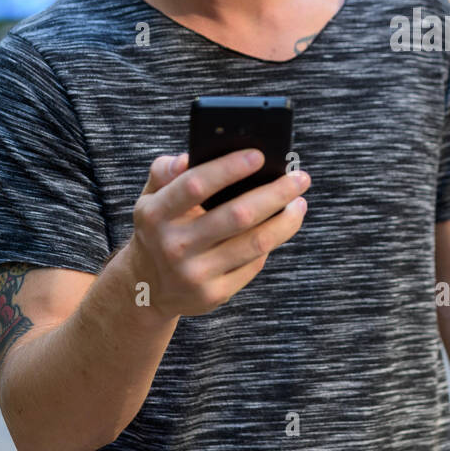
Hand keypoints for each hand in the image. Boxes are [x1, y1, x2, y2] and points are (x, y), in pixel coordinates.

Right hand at [126, 149, 309, 319]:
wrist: (148, 288)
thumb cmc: (160, 228)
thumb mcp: (150, 198)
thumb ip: (165, 171)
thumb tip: (187, 157)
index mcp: (155, 215)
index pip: (195, 185)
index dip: (228, 168)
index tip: (259, 155)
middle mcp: (173, 246)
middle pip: (238, 215)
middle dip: (276, 193)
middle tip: (301, 178)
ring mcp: (194, 274)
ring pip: (256, 242)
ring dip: (286, 220)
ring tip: (299, 202)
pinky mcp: (213, 295)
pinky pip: (254, 264)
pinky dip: (272, 243)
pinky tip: (282, 227)